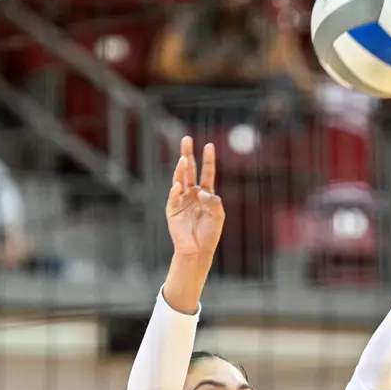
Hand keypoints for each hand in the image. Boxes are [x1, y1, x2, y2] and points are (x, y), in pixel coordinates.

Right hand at [166, 136, 223, 260]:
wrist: (198, 250)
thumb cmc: (210, 234)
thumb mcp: (218, 216)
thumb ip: (214, 202)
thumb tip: (201, 192)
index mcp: (205, 193)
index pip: (207, 172)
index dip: (208, 160)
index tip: (209, 145)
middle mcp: (192, 193)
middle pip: (189, 170)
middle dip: (187, 154)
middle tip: (186, 139)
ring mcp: (181, 200)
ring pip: (179, 180)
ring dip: (181, 169)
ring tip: (183, 158)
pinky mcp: (172, 210)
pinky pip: (173, 197)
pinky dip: (175, 191)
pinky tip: (178, 185)